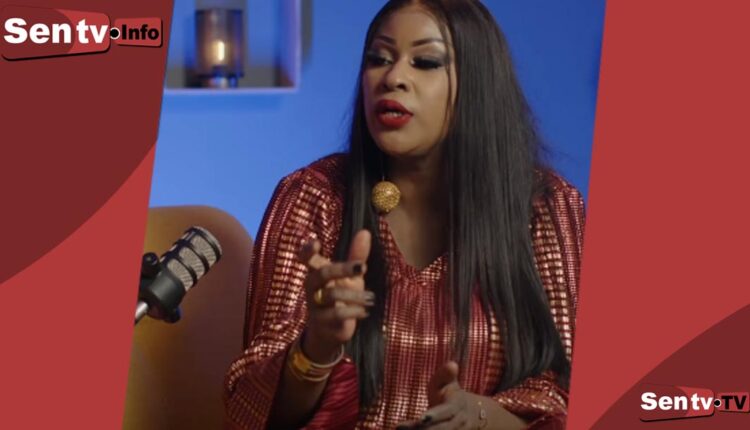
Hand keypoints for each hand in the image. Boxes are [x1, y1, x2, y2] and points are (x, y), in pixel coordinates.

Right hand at [298, 229, 372, 362]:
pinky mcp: (322, 322)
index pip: (306, 258)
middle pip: (321, 274)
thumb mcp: (351, 277)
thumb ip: (356, 256)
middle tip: (362, 268)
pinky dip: (354, 311)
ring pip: (332, 295)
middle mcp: (312, 287)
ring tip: (371, 298)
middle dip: (341, 269)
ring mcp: (315, 304)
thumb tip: (365, 232)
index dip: (307, 250)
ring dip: (355, 295)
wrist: (331, 331)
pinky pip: (337, 314)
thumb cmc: (341, 297)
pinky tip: (365, 312)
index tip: (316, 243)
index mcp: (317, 272)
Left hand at [397, 361, 483, 429]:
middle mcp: (459, 421)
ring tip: (399, 429)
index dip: (435, 415)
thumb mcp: (448, 382)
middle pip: (441, 428)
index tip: (421, 419)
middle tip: (400, 427)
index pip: (448, 411)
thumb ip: (446, 374)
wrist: (471, 413)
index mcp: (457, 405)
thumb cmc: (451, 394)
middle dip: (421, 429)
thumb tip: (452, 364)